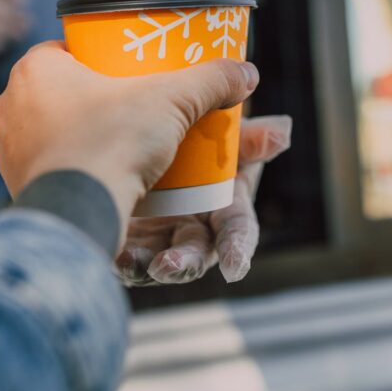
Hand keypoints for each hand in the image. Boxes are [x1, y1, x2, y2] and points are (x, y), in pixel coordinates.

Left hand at [0, 42, 259, 237]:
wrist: (79, 215)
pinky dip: (79, 167)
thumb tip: (246, 72)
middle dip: (100, 98)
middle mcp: (11, 106)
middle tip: (137, 104)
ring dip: (87, 134)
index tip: (132, 67)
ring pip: (57, 132)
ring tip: (126, 140)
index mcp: (35, 69)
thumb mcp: (171, 102)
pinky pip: (53, 168)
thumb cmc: (110, 144)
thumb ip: (210, 81)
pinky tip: (108, 172)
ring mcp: (10, 151)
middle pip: (65, 91)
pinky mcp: (19, 188)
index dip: (103, 56)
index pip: (70, 50)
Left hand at [115, 115, 290, 285]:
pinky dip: (118, 255)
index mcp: (225, 201)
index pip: (237, 229)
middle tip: (166, 266)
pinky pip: (122, 251)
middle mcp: (194, 223)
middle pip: (195, 252)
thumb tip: (282, 130)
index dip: (238, 248)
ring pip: (156, 258)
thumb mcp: (214, 125)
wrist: (135, 122)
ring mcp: (158, 232)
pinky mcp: (124, 230)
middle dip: (184, 264)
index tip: (234, 268)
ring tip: (128, 263)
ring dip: (145, 265)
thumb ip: (247, 133)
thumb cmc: (188, 124)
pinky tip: (108, 251)